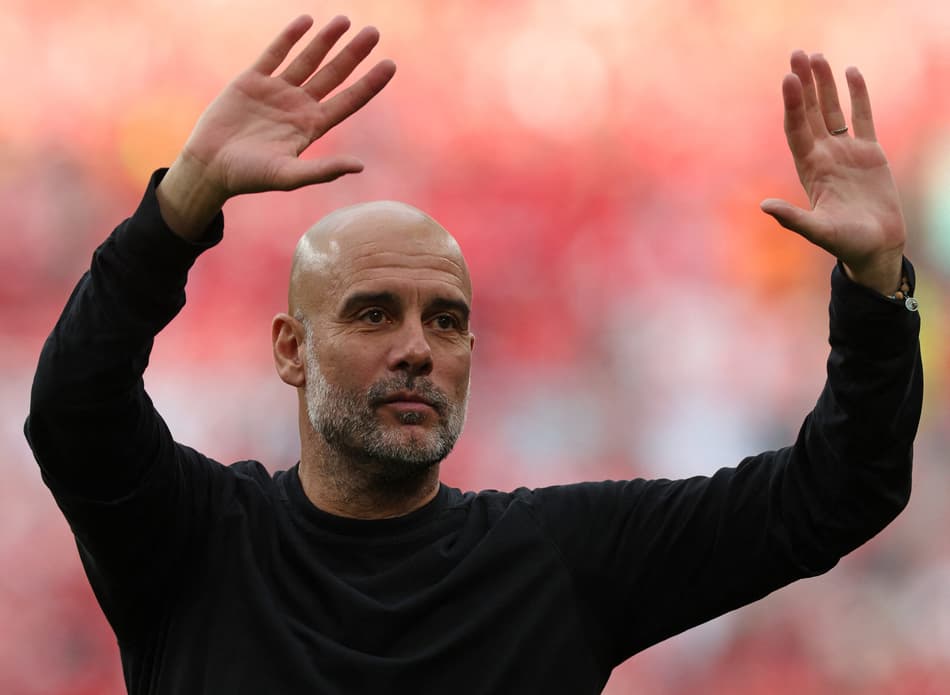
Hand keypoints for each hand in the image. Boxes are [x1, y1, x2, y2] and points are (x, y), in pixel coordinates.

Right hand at [157, 15, 395, 239]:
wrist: (209, 167)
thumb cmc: (249, 177)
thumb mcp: (288, 176)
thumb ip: (323, 170)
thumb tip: (360, 166)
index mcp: (311, 127)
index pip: (349, 101)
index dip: (370, 83)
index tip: (390, 64)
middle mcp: (298, 106)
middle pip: (334, 74)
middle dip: (353, 53)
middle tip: (375, 32)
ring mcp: (276, 91)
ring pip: (307, 59)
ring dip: (326, 40)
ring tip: (345, 20)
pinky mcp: (251, 81)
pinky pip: (274, 54)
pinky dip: (289, 37)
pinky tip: (306, 21)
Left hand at [760, 51, 904, 294]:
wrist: (874, 247)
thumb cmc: (845, 243)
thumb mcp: (817, 231)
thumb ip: (793, 218)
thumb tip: (764, 207)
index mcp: (809, 168)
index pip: (796, 129)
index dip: (792, 104)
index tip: (788, 79)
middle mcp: (823, 155)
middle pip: (809, 112)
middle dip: (803, 84)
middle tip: (797, 54)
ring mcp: (845, 152)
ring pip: (832, 110)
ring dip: (824, 84)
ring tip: (816, 56)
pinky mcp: (869, 152)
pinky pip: (862, 116)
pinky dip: (857, 95)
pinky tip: (852, 72)